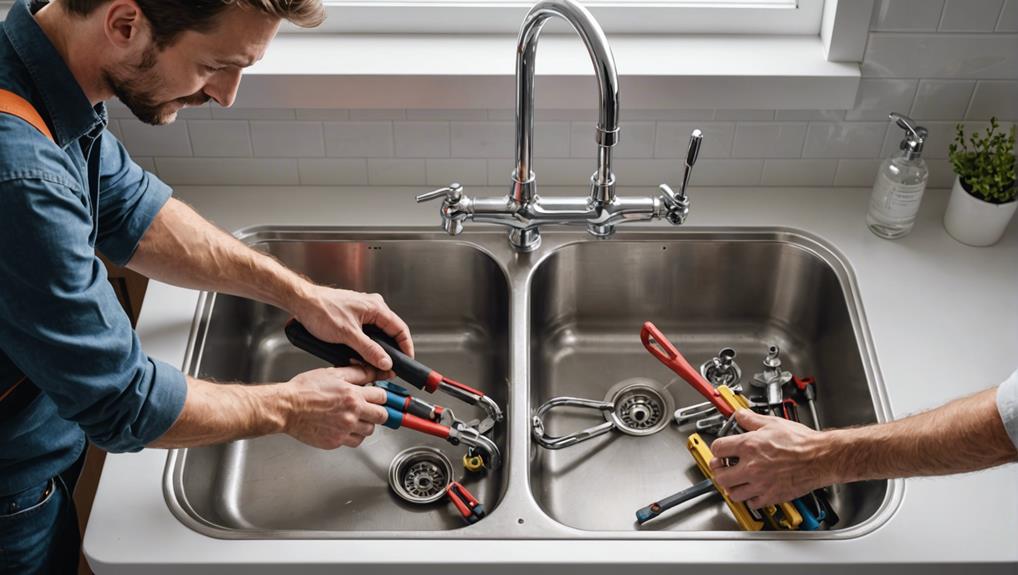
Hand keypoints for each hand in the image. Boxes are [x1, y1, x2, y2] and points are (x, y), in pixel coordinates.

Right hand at [283, 365, 389, 448]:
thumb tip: (374, 372)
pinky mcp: (336, 441)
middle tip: (372, 409)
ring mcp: (344, 429)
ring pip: (370, 431)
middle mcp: (352, 413)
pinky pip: (355, 442)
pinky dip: (354, 436)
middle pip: (382, 416)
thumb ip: (357, 373)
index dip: (381, 395)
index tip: (379, 396)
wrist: (286, 408)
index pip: (382, 396)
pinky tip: (346, 428)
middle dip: (379, 411)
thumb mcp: (332, 373)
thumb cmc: (304, 390)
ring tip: (356, 418)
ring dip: (366, 424)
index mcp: (353, 395)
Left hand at [294, 285, 413, 371]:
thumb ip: (369, 350)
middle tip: (389, 366)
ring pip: (377, 333)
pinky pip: (366, 331)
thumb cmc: (321, 311)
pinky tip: (360, 354)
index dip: (406, 347)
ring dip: (376, 348)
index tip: (406, 361)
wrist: (301, 301)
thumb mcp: (348, 335)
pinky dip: (366, 344)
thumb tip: (385, 362)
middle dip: (390, 351)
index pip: (400, 329)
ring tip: (373, 362)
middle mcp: (372, 306)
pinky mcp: (353, 315)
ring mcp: (362, 310)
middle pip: (389, 332)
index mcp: (376, 307)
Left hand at [708, 409, 830, 507]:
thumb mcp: (773, 423)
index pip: (717, 449)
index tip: (720, 450)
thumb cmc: (802, 442)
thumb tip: (740, 415)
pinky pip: (751, 503)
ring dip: (731, 487)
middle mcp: (751, 467)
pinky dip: (749, 498)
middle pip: (720, 476)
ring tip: (735, 480)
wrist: (821, 457)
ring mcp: (760, 484)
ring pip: (732, 493)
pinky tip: (753, 490)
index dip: (716, 448)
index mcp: (749, 446)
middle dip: (719, 470)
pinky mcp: (771, 496)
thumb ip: (751, 419)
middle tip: (723, 467)